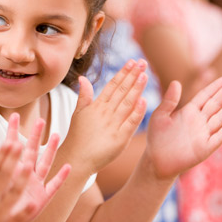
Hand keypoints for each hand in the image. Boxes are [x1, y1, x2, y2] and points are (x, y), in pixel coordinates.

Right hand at [67, 59, 148, 173]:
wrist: (77, 158)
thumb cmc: (77, 136)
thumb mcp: (78, 113)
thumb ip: (84, 96)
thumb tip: (83, 78)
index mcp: (96, 106)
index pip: (112, 85)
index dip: (123, 73)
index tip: (132, 62)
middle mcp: (105, 113)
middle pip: (121, 91)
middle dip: (132, 76)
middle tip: (142, 63)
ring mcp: (113, 125)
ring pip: (127, 103)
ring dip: (136, 89)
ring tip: (144, 75)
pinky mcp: (120, 139)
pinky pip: (130, 123)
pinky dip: (137, 112)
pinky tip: (144, 100)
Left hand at [145, 75, 221, 178]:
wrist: (157, 159)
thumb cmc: (157, 137)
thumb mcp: (160, 115)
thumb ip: (169, 100)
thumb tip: (176, 81)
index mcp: (189, 111)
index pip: (206, 95)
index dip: (216, 86)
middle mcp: (199, 121)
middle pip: (215, 103)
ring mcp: (204, 134)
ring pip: (219, 117)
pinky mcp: (205, 148)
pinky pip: (217, 137)